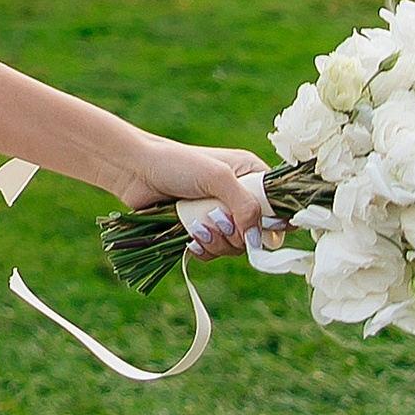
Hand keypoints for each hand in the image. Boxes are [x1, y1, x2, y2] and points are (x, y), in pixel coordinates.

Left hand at [105, 132, 273, 248]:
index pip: (280, 205)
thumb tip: (257, 240)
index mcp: (250, 175)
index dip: (274, 222)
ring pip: (236, 245)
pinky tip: (191, 240)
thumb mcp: (217, 177)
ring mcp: (219, 213)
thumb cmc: (176, 163)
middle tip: (217, 222)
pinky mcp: (200, 228)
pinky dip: (205, 250)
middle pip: (258, 233)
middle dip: (237, 235)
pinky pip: (214, 250)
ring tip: (196, 229)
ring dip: (218, 243)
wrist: (134, 170)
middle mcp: (238, 196)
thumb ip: (245, 206)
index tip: (258, 227)